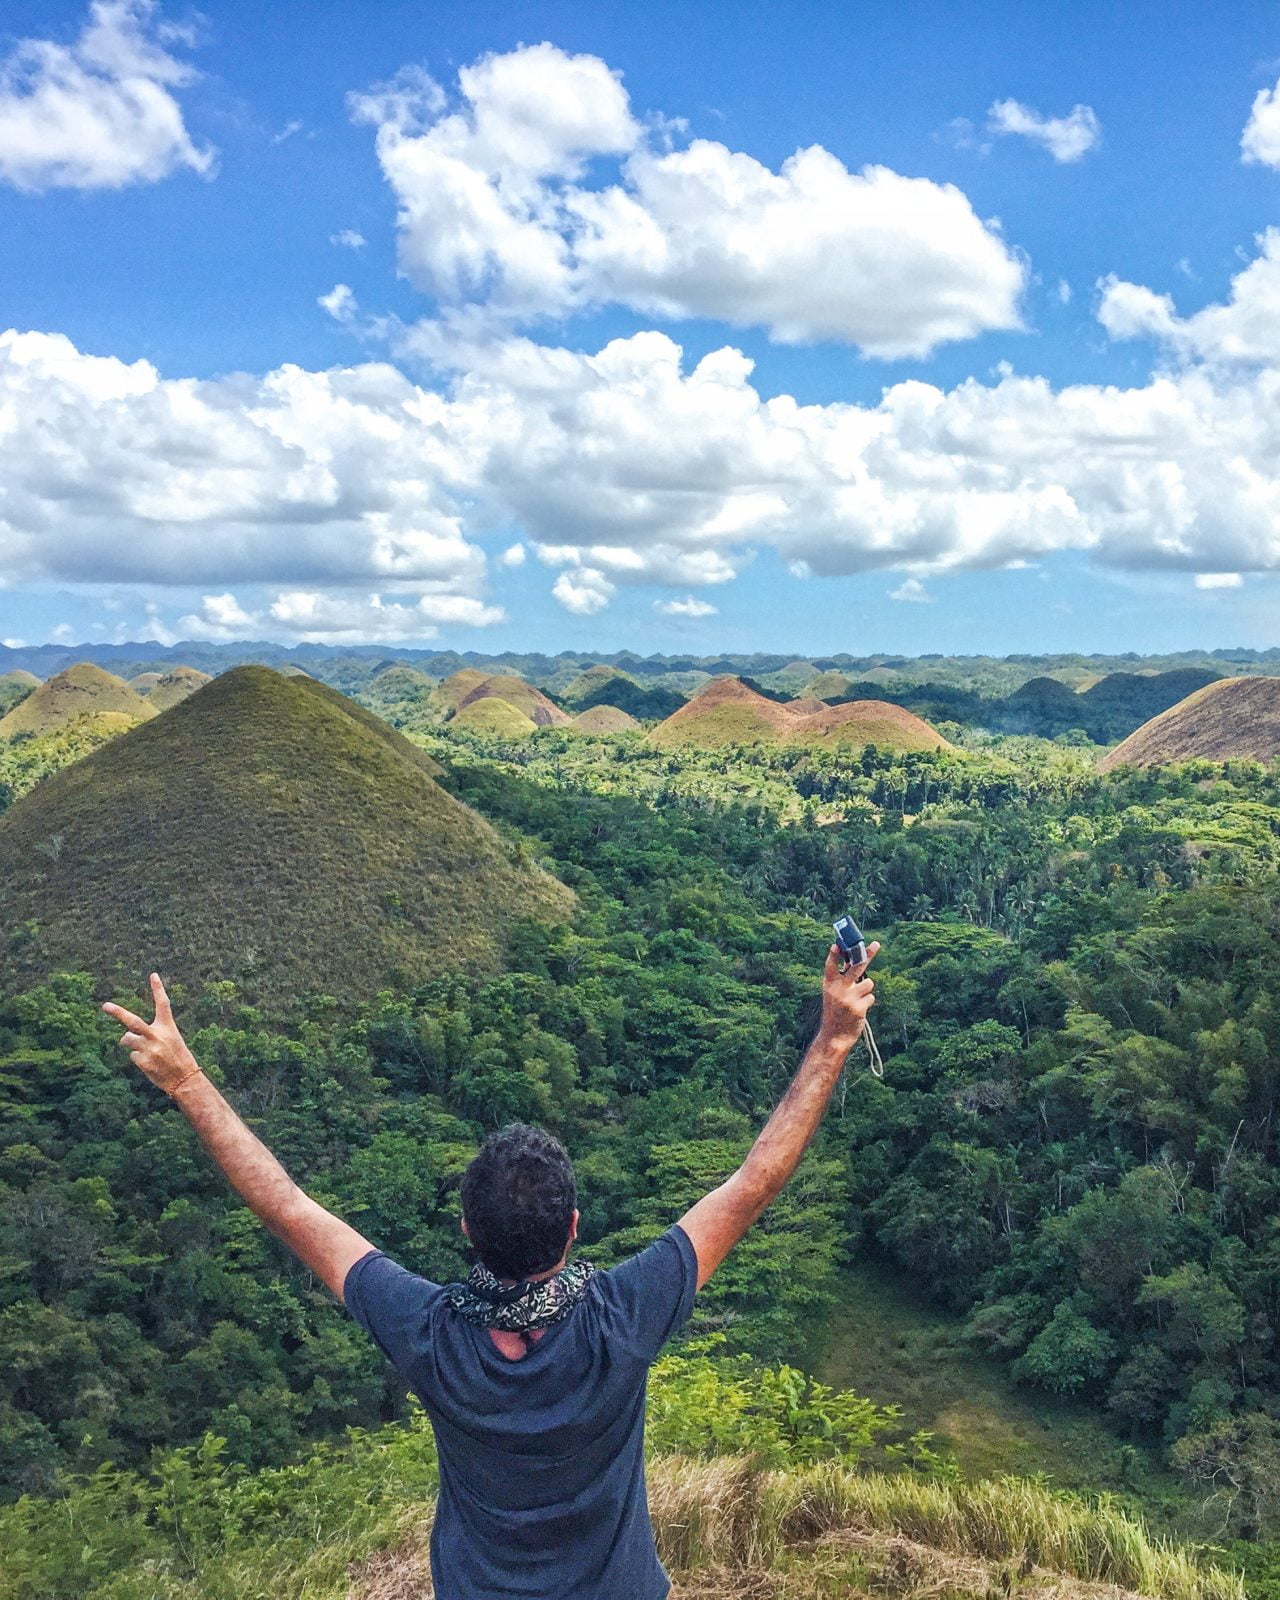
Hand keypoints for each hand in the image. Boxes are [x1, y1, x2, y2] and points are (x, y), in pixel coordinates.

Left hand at [103, 974, 202, 1094]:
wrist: (184, 1079)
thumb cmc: (177, 1057)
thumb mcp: (169, 1041)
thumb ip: (146, 1035)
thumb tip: (121, 1038)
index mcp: (168, 1027)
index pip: (163, 1004)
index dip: (158, 989)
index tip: (153, 975)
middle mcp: (157, 1036)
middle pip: (133, 1022)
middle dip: (118, 1013)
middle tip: (105, 1006)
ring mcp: (149, 1049)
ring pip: (128, 1040)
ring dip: (131, 1043)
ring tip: (147, 1051)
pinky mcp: (143, 1062)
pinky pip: (132, 1056)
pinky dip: (138, 1058)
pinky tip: (150, 1064)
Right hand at [820, 940, 878, 1048]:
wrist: (835, 1036)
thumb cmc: (836, 1012)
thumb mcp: (833, 993)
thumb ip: (843, 978)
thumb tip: (856, 961)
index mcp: (829, 984)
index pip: (830, 965)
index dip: (834, 955)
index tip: (837, 945)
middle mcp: (838, 989)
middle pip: (857, 967)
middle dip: (868, 954)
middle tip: (876, 944)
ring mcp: (848, 998)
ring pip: (868, 983)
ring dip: (866, 990)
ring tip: (857, 1000)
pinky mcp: (858, 1008)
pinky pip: (871, 997)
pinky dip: (867, 1002)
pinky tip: (859, 1010)